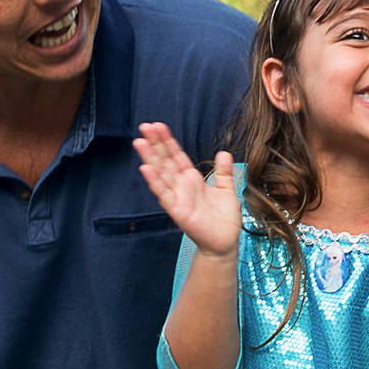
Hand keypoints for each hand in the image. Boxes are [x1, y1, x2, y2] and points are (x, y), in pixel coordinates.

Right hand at [133, 122, 240, 259]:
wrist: (225, 241)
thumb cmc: (224, 218)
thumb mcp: (228, 190)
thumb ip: (224, 171)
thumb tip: (224, 152)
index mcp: (191, 179)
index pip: (177, 156)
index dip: (168, 141)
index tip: (159, 126)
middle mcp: (181, 186)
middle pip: (165, 160)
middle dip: (155, 144)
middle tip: (145, 126)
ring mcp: (177, 197)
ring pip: (161, 174)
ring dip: (150, 158)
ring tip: (140, 142)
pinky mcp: (177, 210)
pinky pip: (164, 194)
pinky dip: (155, 181)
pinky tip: (146, 168)